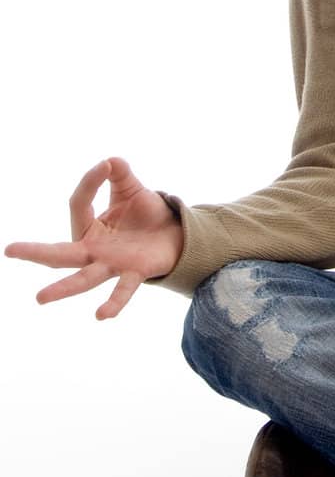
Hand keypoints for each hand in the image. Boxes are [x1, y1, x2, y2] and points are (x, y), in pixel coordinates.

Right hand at [4, 156, 183, 318]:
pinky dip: (113, 302)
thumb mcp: (131, 189)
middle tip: (9, 250)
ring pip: (83, 278)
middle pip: (60, 253)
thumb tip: (110, 160)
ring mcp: (111, 264)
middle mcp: (94, 250)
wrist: (176, 234)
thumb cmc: (146, 214)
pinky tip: (101, 315)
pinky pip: (122, 290)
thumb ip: (120, 173)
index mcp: (89, 228)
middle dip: (34, 252)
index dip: (90, 181)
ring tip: (40, 298)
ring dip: (63, 288)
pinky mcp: (134, 272)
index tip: (106, 166)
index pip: (78, 204)